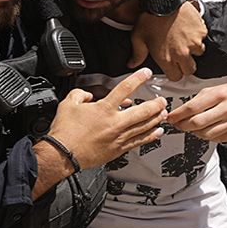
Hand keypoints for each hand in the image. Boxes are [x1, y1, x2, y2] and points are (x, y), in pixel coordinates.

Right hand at [47, 69, 168, 168]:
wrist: (63, 154)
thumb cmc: (65, 132)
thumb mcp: (68, 103)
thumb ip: (81, 94)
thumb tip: (88, 95)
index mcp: (103, 109)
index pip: (125, 89)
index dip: (138, 78)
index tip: (146, 73)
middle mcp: (114, 123)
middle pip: (142, 111)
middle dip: (156, 104)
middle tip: (162, 100)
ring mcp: (118, 138)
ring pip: (144, 127)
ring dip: (156, 119)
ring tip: (163, 114)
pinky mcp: (118, 150)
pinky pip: (139, 142)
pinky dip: (150, 136)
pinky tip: (157, 133)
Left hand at [130, 0, 204, 81]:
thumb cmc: (150, 17)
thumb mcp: (138, 37)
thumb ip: (137, 54)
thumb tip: (132, 64)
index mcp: (166, 59)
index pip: (176, 77)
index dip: (174, 72)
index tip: (173, 66)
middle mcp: (182, 53)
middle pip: (190, 69)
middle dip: (186, 64)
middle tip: (180, 55)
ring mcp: (193, 42)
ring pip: (198, 53)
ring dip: (193, 49)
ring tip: (184, 39)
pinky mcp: (201, 31)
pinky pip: (202, 38)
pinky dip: (197, 35)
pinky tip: (188, 28)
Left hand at [167, 84, 226, 142]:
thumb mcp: (219, 88)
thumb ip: (201, 98)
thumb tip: (183, 109)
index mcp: (221, 94)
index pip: (193, 107)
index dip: (178, 115)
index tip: (171, 117)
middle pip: (197, 123)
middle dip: (183, 126)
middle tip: (178, 125)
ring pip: (206, 134)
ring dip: (195, 132)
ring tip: (193, 127)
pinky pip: (217, 139)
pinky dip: (209, 136)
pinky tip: (208, 129)